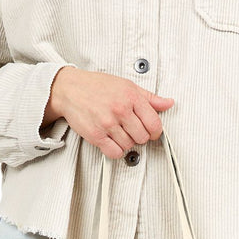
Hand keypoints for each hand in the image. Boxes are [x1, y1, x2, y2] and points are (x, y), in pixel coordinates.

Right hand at [43, 67, 174, 157]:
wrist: (70, 89)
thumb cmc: (98, 87)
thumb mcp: (127, 86)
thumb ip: (149, 98)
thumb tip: (168, 103)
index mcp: (131, 96)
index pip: (154, 124)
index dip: (155, 132)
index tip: (150, 131)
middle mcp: (121, 110)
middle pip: (143, 138)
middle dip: (139, 136)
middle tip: (131, 130)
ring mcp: (108, 123)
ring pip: (129, 146)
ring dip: (125, 142)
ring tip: (118, 132)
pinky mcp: (96, 135)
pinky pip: (115, 153)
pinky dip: (115, 150)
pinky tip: (111, 140)